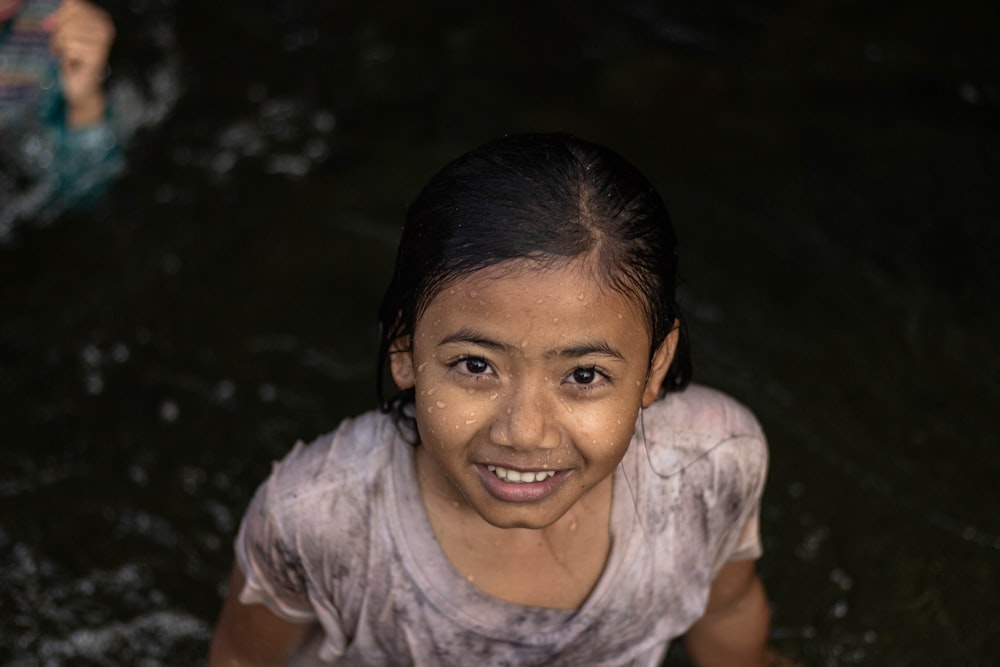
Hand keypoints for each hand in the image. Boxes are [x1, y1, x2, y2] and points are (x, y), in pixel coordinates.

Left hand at [45, 0, 115, 126]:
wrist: (82, 85)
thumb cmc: (74, 57)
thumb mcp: (67, 30)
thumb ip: (65, 14)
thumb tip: (64, 0)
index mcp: (102, 18)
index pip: (73, 5)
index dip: (60, 17)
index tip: (57, 29)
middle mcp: (106, 27)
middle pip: (68, 18)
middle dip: (59, 33)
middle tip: (61, 46)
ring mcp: (103, 41)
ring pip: (67, 33)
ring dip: (62, 47)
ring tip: (68, 55)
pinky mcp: (97, 54)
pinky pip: (70, 47)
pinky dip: (67, 57)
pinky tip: (75, 62)